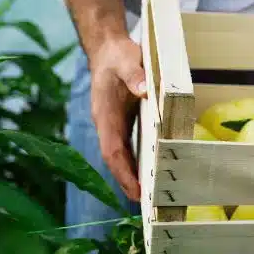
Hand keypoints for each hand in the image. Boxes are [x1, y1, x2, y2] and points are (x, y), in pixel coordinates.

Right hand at [88, 35, 147, 201]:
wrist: (108, 49)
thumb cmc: (118, 57)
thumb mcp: (127, 61)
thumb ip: (134, 74)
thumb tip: (143, 89)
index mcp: (105, 114)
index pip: (112, 149)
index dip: (123, 171)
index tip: (135, 189)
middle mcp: (107, 124)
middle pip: (115, 159)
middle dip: (127, 181)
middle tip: (145, 203)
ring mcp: (113, 124)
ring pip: (120, 156)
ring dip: (131, 176)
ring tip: (147, 198)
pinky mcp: (122, 122)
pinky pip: (127, 147)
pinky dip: (135, 163)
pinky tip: (148, 174)